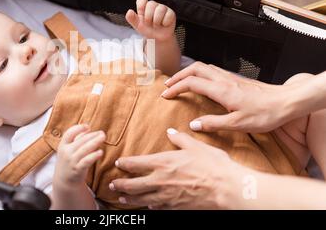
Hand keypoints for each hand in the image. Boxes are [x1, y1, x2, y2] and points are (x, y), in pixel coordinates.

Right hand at [54, 124, 104, 188]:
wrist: (64, 182)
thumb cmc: (70, 162)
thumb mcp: (69, 150)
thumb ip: (77, 140)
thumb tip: (88, 130)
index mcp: (63, 146)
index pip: (69, 133)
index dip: (78, 128)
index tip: (88, 126)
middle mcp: (66, 152)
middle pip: (80, 140)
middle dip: (92, 135)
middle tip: (102, 133)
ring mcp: (72, 161)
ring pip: (84, 149)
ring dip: (95, 142)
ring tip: (103, 138)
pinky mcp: (78, 169)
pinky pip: (87, 161)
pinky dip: (94, 155)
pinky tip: (101, 152)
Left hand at [110, 129, 241, 208]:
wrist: (226, 189)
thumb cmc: (213, 165)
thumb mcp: (196, 146)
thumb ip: (180, 139)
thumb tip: (170, 132)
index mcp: (163, 162)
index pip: (137, 163)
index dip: (126, 164)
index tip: (119, 163)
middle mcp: (160, 180)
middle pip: (134, 184)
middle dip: (121, 184)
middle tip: (113, 184)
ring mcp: (166, 196)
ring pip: (142, 199)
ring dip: (130, 198)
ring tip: (122, 198)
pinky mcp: (175, 207)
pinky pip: (157, 208)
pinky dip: (149, 207)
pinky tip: (147, 206)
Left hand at [126, 0, 175, 41]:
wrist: (158, 39)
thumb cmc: (147, 30)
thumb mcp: (138, 26)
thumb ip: (132, 19)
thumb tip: (129, 12)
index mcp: (144, 7)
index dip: (141, 6)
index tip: (141, 14)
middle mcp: (153, 6)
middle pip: (151, 4)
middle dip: (148, 17)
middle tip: (149, 24)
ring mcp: (163, 8)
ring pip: (160, 9)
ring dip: (157, 21)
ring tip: (156, 25)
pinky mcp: (171, 13)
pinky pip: (168, 15)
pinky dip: (165, 22)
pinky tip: (164, 25)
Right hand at [161, 61, 297, 132]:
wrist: (286, 101)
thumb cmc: (265, 114)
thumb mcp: (238, 124)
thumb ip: (214, 123)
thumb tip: (193, 124)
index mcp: (221, 90)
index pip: (191, 83)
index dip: (175, 88)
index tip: (165, 95)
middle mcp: (223, 80)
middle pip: (194, 68)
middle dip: (178, 75)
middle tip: (167, 85)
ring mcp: (230, 78)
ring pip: (203, 66)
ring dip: (188, 72)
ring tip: (179, 81)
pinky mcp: (236, 79)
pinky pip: (212, 70)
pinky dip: (200, 73)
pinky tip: (201, 82)